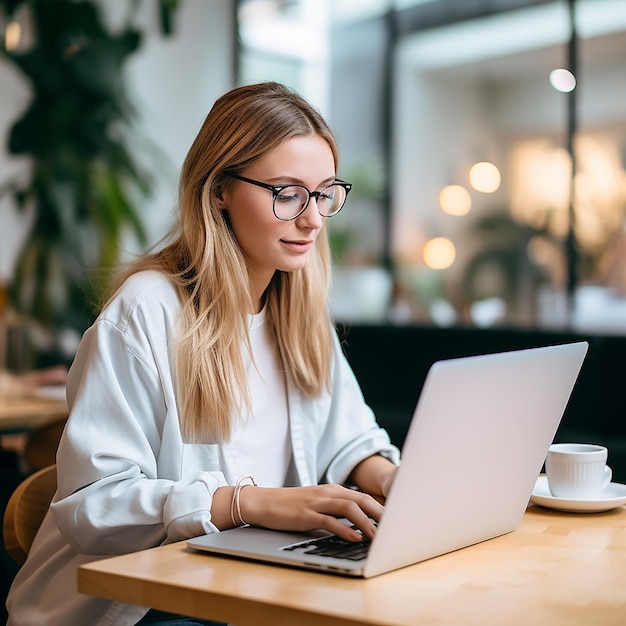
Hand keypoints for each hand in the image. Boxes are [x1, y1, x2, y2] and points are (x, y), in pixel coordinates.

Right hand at [240, 484, 382, 541]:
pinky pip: (330, 521)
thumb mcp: (317, 504)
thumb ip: (336, 510)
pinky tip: (354, 538)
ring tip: (378, 536)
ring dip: (366, 522)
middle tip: (395, 527)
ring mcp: (317, 502)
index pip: (363, 497)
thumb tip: (358, 525)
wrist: (263, 502)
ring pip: (349, 508)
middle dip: (380, 513)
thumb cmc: (291, 506)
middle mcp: (328, 493)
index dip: (380, 508)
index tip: (395, 521)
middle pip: (361, 499)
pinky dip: (345, 529)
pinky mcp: (307, 514)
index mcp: (333, 490)